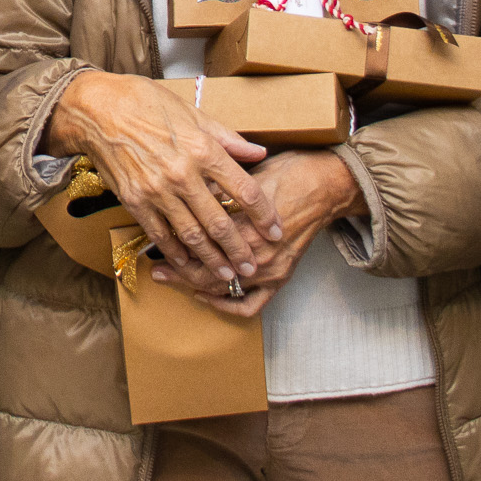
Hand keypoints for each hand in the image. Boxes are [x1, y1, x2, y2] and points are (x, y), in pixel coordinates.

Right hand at [48, 71, 280, 292]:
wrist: (96, 108)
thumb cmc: (144, 102)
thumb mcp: (191, 112)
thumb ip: (227, 138)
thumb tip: (258, 152)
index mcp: (201, 149)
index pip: (245, 190)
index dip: (265, 215)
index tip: (276, 230)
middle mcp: (182, 174)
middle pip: (221, 222)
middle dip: (240, 249)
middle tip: (254, 267)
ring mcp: (157, 191)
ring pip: (192, 235)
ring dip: (213, 259)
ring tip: (228, 275)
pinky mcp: (134, 200)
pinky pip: (160, 234)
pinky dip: (176, 253)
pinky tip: (188, 263)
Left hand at [166, 148, 366, 318]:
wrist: (325, 185)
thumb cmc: (285, 174)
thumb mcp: (243, 177)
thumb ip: (216, 194)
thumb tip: (184, 199)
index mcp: (247, 228)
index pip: (201, 249)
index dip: (175, 248)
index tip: (156, 244)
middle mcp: (259, 255)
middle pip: (208, 274)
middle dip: (178, 272)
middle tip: (157, 268)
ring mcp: (271, 270)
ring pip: (223, 290)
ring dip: (195, 286)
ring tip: (172, 279)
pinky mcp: (281, 277)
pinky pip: (251, 305)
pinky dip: (227, 305)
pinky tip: (207, 297)